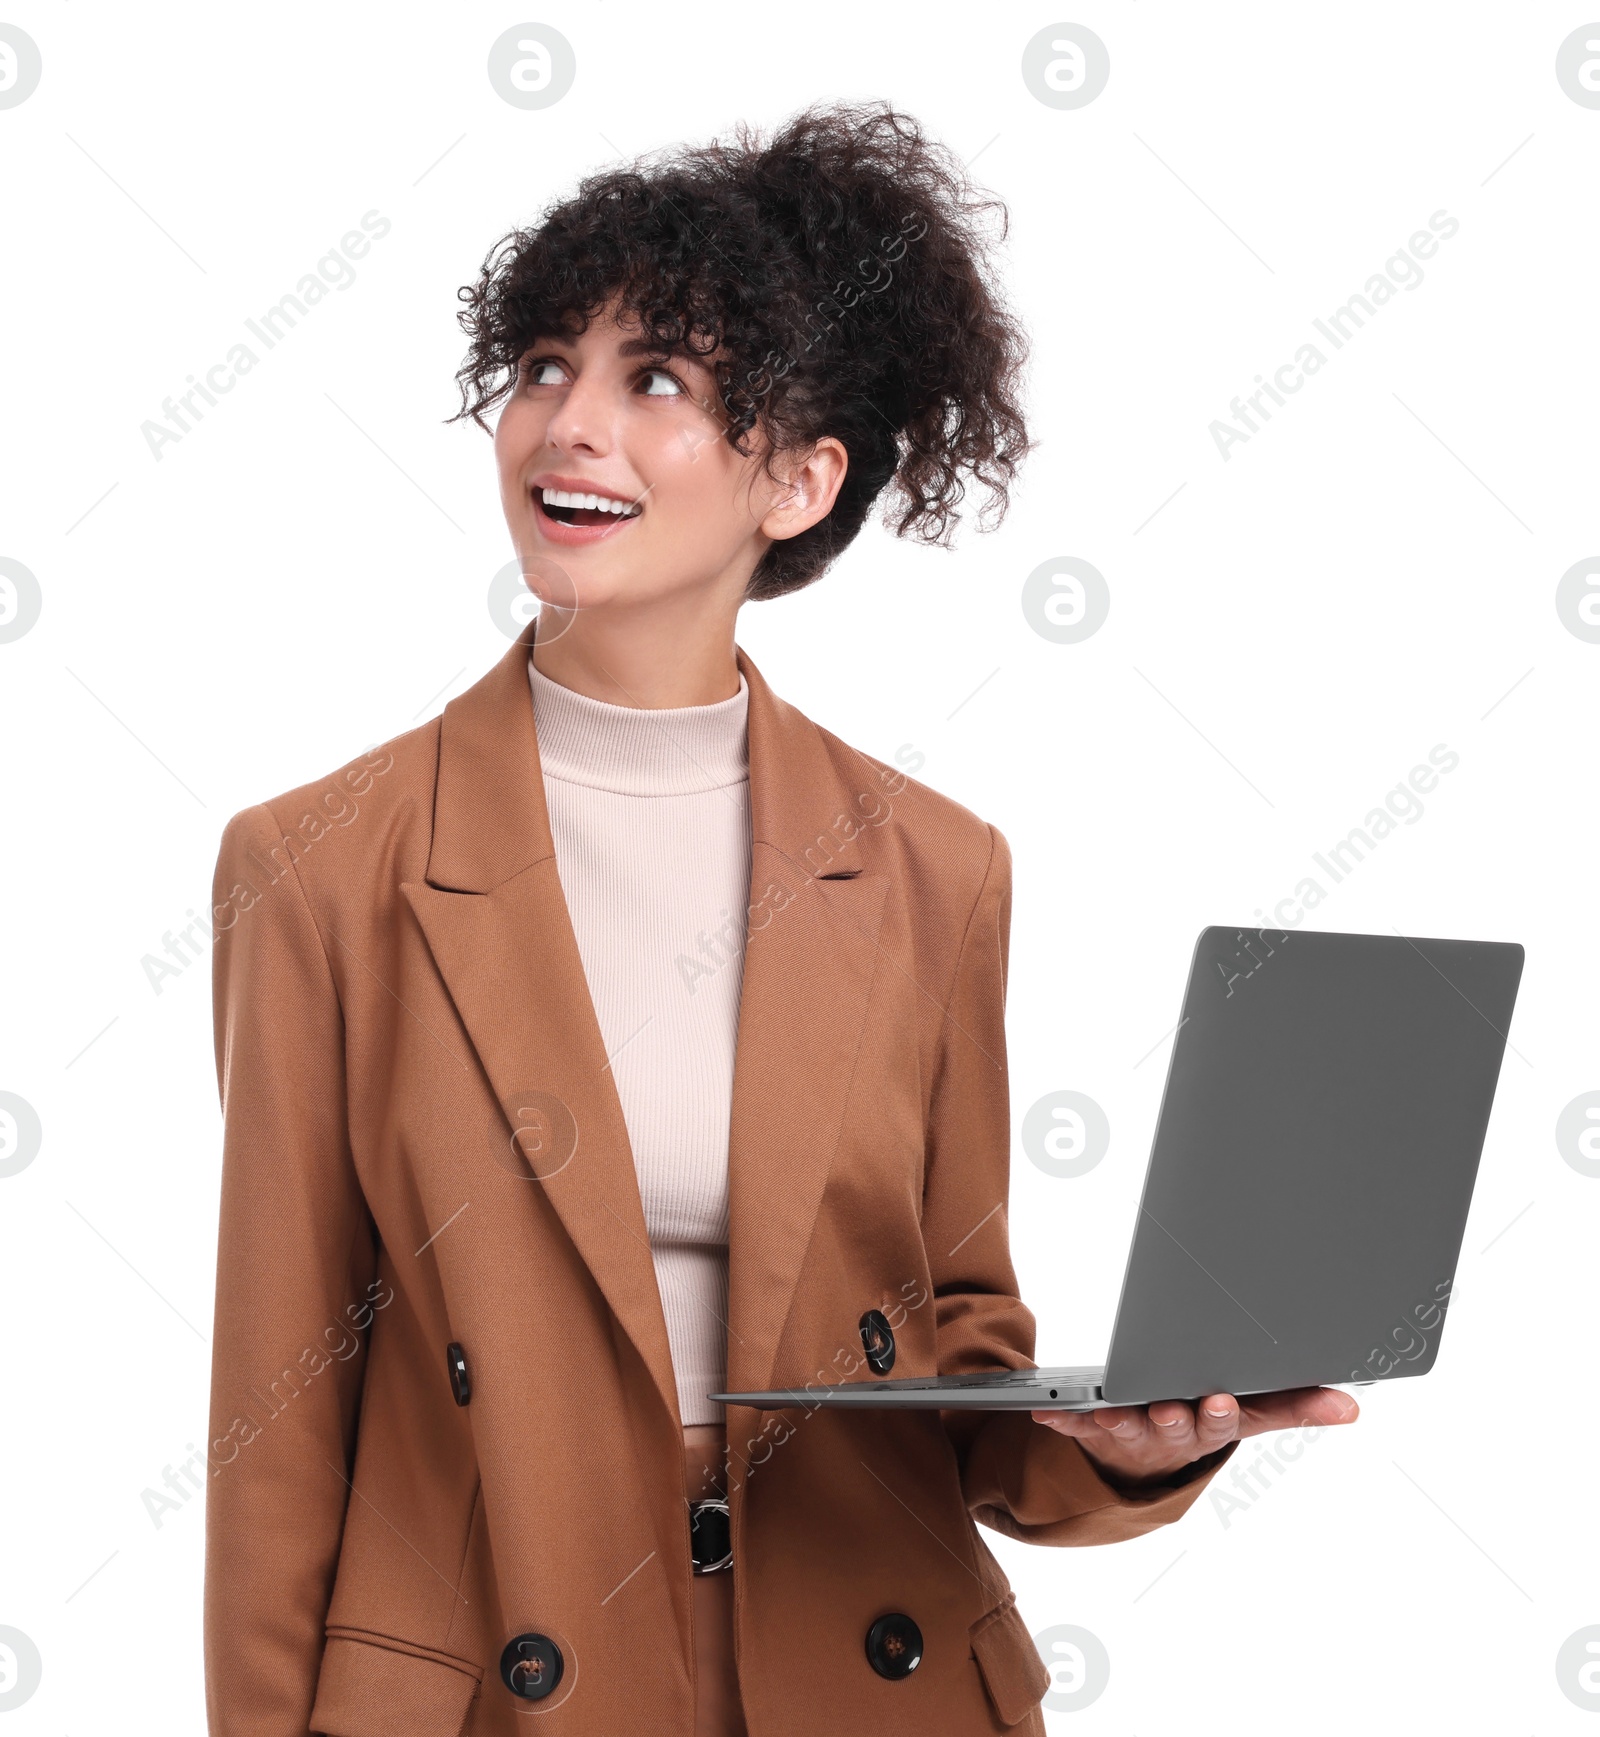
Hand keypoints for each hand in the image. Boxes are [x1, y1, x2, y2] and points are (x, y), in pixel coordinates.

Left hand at [1031, 1386, 1358, 1490]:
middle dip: (1173, 1418)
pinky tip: (1047, 1413)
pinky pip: (1077, 1424)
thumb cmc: (1206, 1420)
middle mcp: (1172, 1432)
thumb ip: (1298, 1406)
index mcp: (1210, 1424)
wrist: (1151, 1461)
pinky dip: (1063, 1419)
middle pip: (1174, 1426)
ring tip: (1108, 1411)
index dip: (1219, 1413)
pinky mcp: (1097, 1429)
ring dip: (1118, 1421)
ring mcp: (1134, 1433)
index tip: (1219, 1400)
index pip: (1220, 1422)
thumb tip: (1350, 1406)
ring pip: (1128, 1427)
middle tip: (1169, 1407)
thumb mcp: (1253, 1413)